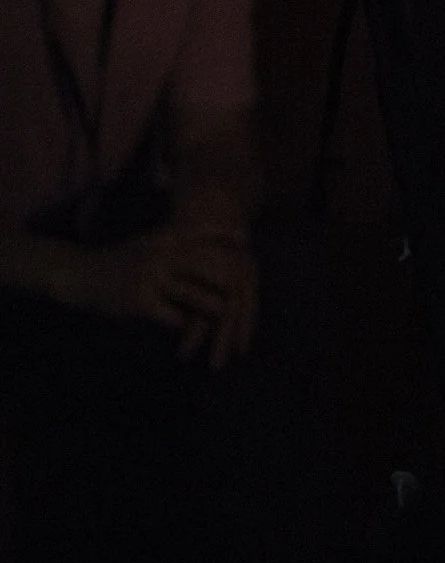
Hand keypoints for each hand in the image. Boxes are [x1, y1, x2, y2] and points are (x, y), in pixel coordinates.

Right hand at [61, 222, 257, 370]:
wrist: (78, 275)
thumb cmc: (120, 260)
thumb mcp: (149, 244)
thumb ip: (177, 242)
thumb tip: (210, 243)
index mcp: (164, 239)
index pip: (201, 232)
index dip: (224, 234)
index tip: (245, 237)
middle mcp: (160, 255)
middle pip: (206, 264)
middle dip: (229, 277)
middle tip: (247, 286)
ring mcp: (151, 278)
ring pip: (194, 294)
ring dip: (213, 307)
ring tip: (228, 314)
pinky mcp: (141, 302)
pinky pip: (173, 316)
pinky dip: (186, 324)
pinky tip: (191, 331)